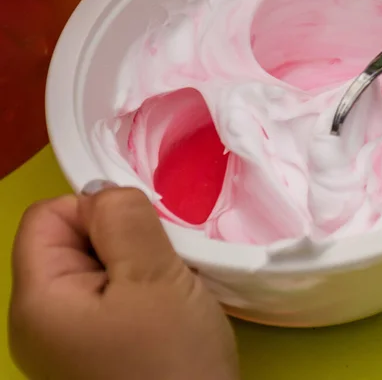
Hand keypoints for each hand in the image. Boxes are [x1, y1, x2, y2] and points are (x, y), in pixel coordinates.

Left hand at [9, 183, 239, 379]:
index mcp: (38, 300)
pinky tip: (167, 311)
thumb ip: (122, 217)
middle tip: (159, 269)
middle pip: (74, 238)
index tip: (139, 237)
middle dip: (123, 238)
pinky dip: (144, 288)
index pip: (49, 215)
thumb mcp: (151, 276)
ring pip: (102, 264)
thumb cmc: (171, 364)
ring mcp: (70, 339)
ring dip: (140, 263)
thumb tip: (99, 191)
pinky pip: (116, 294)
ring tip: (167, 293)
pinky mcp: (98, 350)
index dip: (96, 210)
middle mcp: (42, 319)